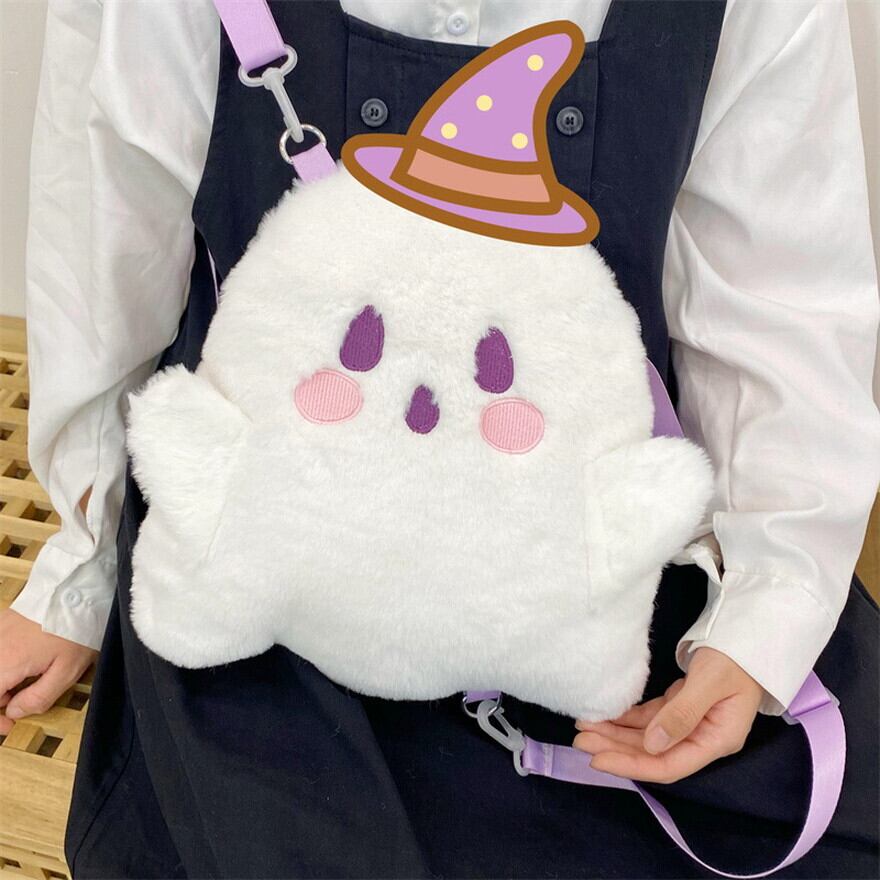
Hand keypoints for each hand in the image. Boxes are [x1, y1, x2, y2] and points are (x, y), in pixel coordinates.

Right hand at [0, 609, 96, 734]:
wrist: (80, 591)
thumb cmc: (76, 632)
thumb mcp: (66, 672)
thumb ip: (37, 698)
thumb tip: (13, 711)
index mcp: (6, 662)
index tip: (8, 724)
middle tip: (17, 703)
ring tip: (23, 682)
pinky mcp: (2, 621)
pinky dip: (2, 663)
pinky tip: (21, 663)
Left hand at [573, 647, 763, 782]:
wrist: (746, 634)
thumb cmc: (734, 658)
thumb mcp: (709, 683)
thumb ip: (682, 714)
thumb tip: (651, 745)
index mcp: (716, 740)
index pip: (669, 765)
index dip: (633, 766)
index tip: (598, 760)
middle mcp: (702, 737)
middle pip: (653, 753)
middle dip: (616, 748)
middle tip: (580, 739)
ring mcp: (691, 723)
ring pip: (647, 736)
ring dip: (616, 733)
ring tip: (584, 726)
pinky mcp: (680, 706)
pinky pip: (649, 718)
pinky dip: (627, 717)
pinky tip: (605, 714)